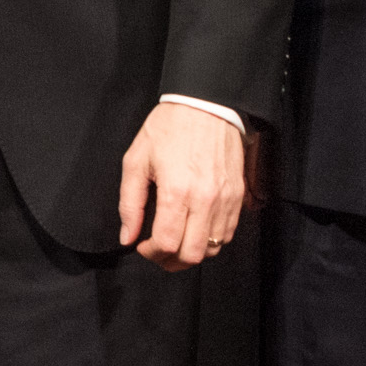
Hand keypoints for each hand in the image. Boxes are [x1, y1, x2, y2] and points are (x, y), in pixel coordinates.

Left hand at [119, 102, 249, 264]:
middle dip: (171, 261)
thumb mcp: (136, 160)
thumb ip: (130, 203)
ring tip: (177, 241)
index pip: (168, 244)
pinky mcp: (238, 195)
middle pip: (193, 255)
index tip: (143, 245)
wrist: (206, 104)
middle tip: (158, 251)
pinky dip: (212, 240)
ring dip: (193, 252)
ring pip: (214, 249)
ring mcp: (226, 199)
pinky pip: (229, 233)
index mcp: (176, 191)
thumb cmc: (169, 127)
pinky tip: (196, 229)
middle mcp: (205, 200)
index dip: (152, 253)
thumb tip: (127, 236)